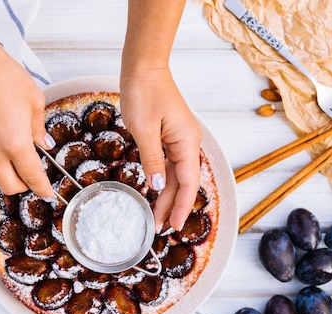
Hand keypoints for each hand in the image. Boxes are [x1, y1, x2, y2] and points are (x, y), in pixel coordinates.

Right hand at [0, 42, 54, 198]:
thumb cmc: (5, 77)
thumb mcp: (34, 102)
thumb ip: (39, 129)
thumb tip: (44, 145)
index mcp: (16, 143)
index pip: (32, 177)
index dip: (42, 189)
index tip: (48, 194)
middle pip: (9, 186)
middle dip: (22, 187)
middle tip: (30, 176)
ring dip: (4, 159)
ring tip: (7, 130)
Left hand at [120, 68, 201, 230]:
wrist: (143, 67)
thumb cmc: (145, 92)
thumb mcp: (144, 130)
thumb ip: (152, 161)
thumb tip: (158, 187)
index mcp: (187, 143)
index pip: (188, 184)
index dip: (180, 207)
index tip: (172, 226)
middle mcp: (187, 144)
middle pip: (182, 183)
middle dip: (170, 206)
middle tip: (157, 228)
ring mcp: (179, 140)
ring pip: (174, 176)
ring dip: (164, 196)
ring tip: (153, 215)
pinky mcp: (169, 136)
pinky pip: (168, 164)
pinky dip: (161, 180)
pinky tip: (153, 191)